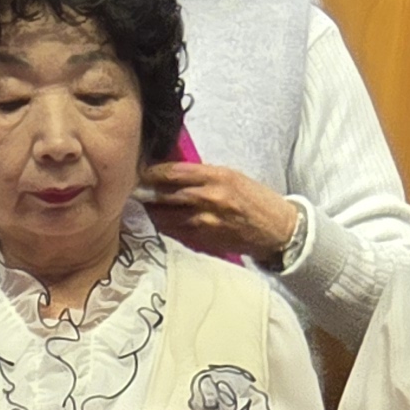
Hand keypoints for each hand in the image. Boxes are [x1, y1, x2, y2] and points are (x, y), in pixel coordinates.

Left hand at [138, 161, 303, 266]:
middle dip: (146, 191)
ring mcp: (206, 221)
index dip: (153, 171)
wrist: (277, 230)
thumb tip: (174, 173)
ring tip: (140, 205)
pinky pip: (175, 232)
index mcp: (218, 176)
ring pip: (166, 215)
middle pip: (165, 193)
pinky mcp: (205, 239)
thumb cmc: (256, 199)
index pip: (175, 171)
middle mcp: (209, 198)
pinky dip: (164, 226)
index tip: (140, 170)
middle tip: (132, 188)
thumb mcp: (234, 177)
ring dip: (151, 210)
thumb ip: (205, 175)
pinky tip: (157, 221)